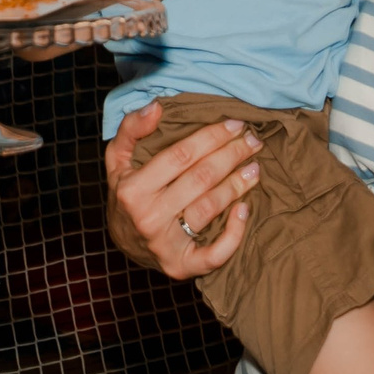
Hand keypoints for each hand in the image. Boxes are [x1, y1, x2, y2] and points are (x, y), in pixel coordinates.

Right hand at [102, 101, 260, 279]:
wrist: (124, 242)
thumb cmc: (127, 193)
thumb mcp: (118, 159)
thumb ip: (131, 129)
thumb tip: (156, 107)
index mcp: (132, 189)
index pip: (181, 155)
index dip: (212, 136)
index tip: (235, 124)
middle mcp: (148, 218)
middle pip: (201, 178)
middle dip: (231, 155)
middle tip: (253, 141)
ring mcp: (165, 245)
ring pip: (210, 208)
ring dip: (238, 185)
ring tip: (255, 168)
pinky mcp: (180, 266)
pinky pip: (213, 254)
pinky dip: (234, 234)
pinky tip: (245, 209)